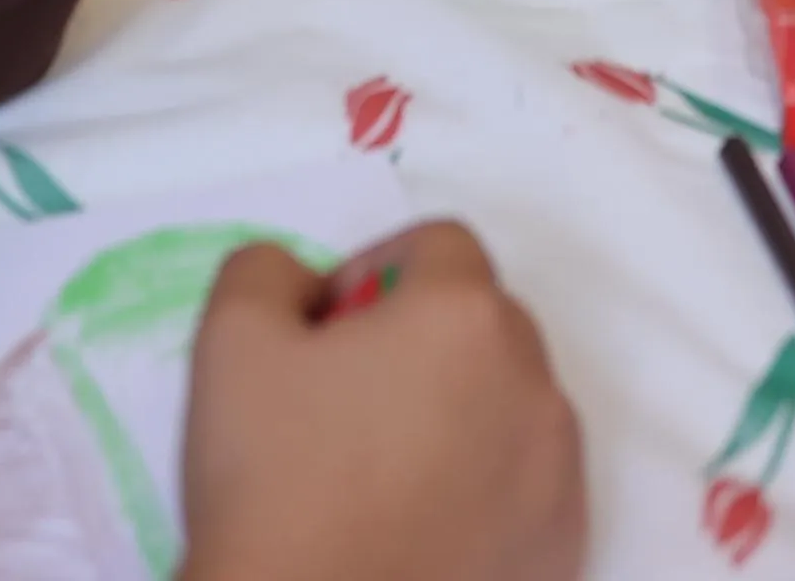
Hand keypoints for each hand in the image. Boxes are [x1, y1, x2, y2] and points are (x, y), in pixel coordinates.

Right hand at [177, 226, 584, 580]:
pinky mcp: (563, 547)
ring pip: (512, 403)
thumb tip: (313, 288)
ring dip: (459, 411)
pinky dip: (486, 488)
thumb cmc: (272, 485)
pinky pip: (530, 485)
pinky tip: (420, 527)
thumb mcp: (231, 338)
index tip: (325, 335)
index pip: (438, 245)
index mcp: (465, 316)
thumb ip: (271, 269)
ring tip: (382, 472)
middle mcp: (535, 383)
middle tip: (345, 402)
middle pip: (483, 322)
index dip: (371, 272)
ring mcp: (560, 474)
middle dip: (420, 339)